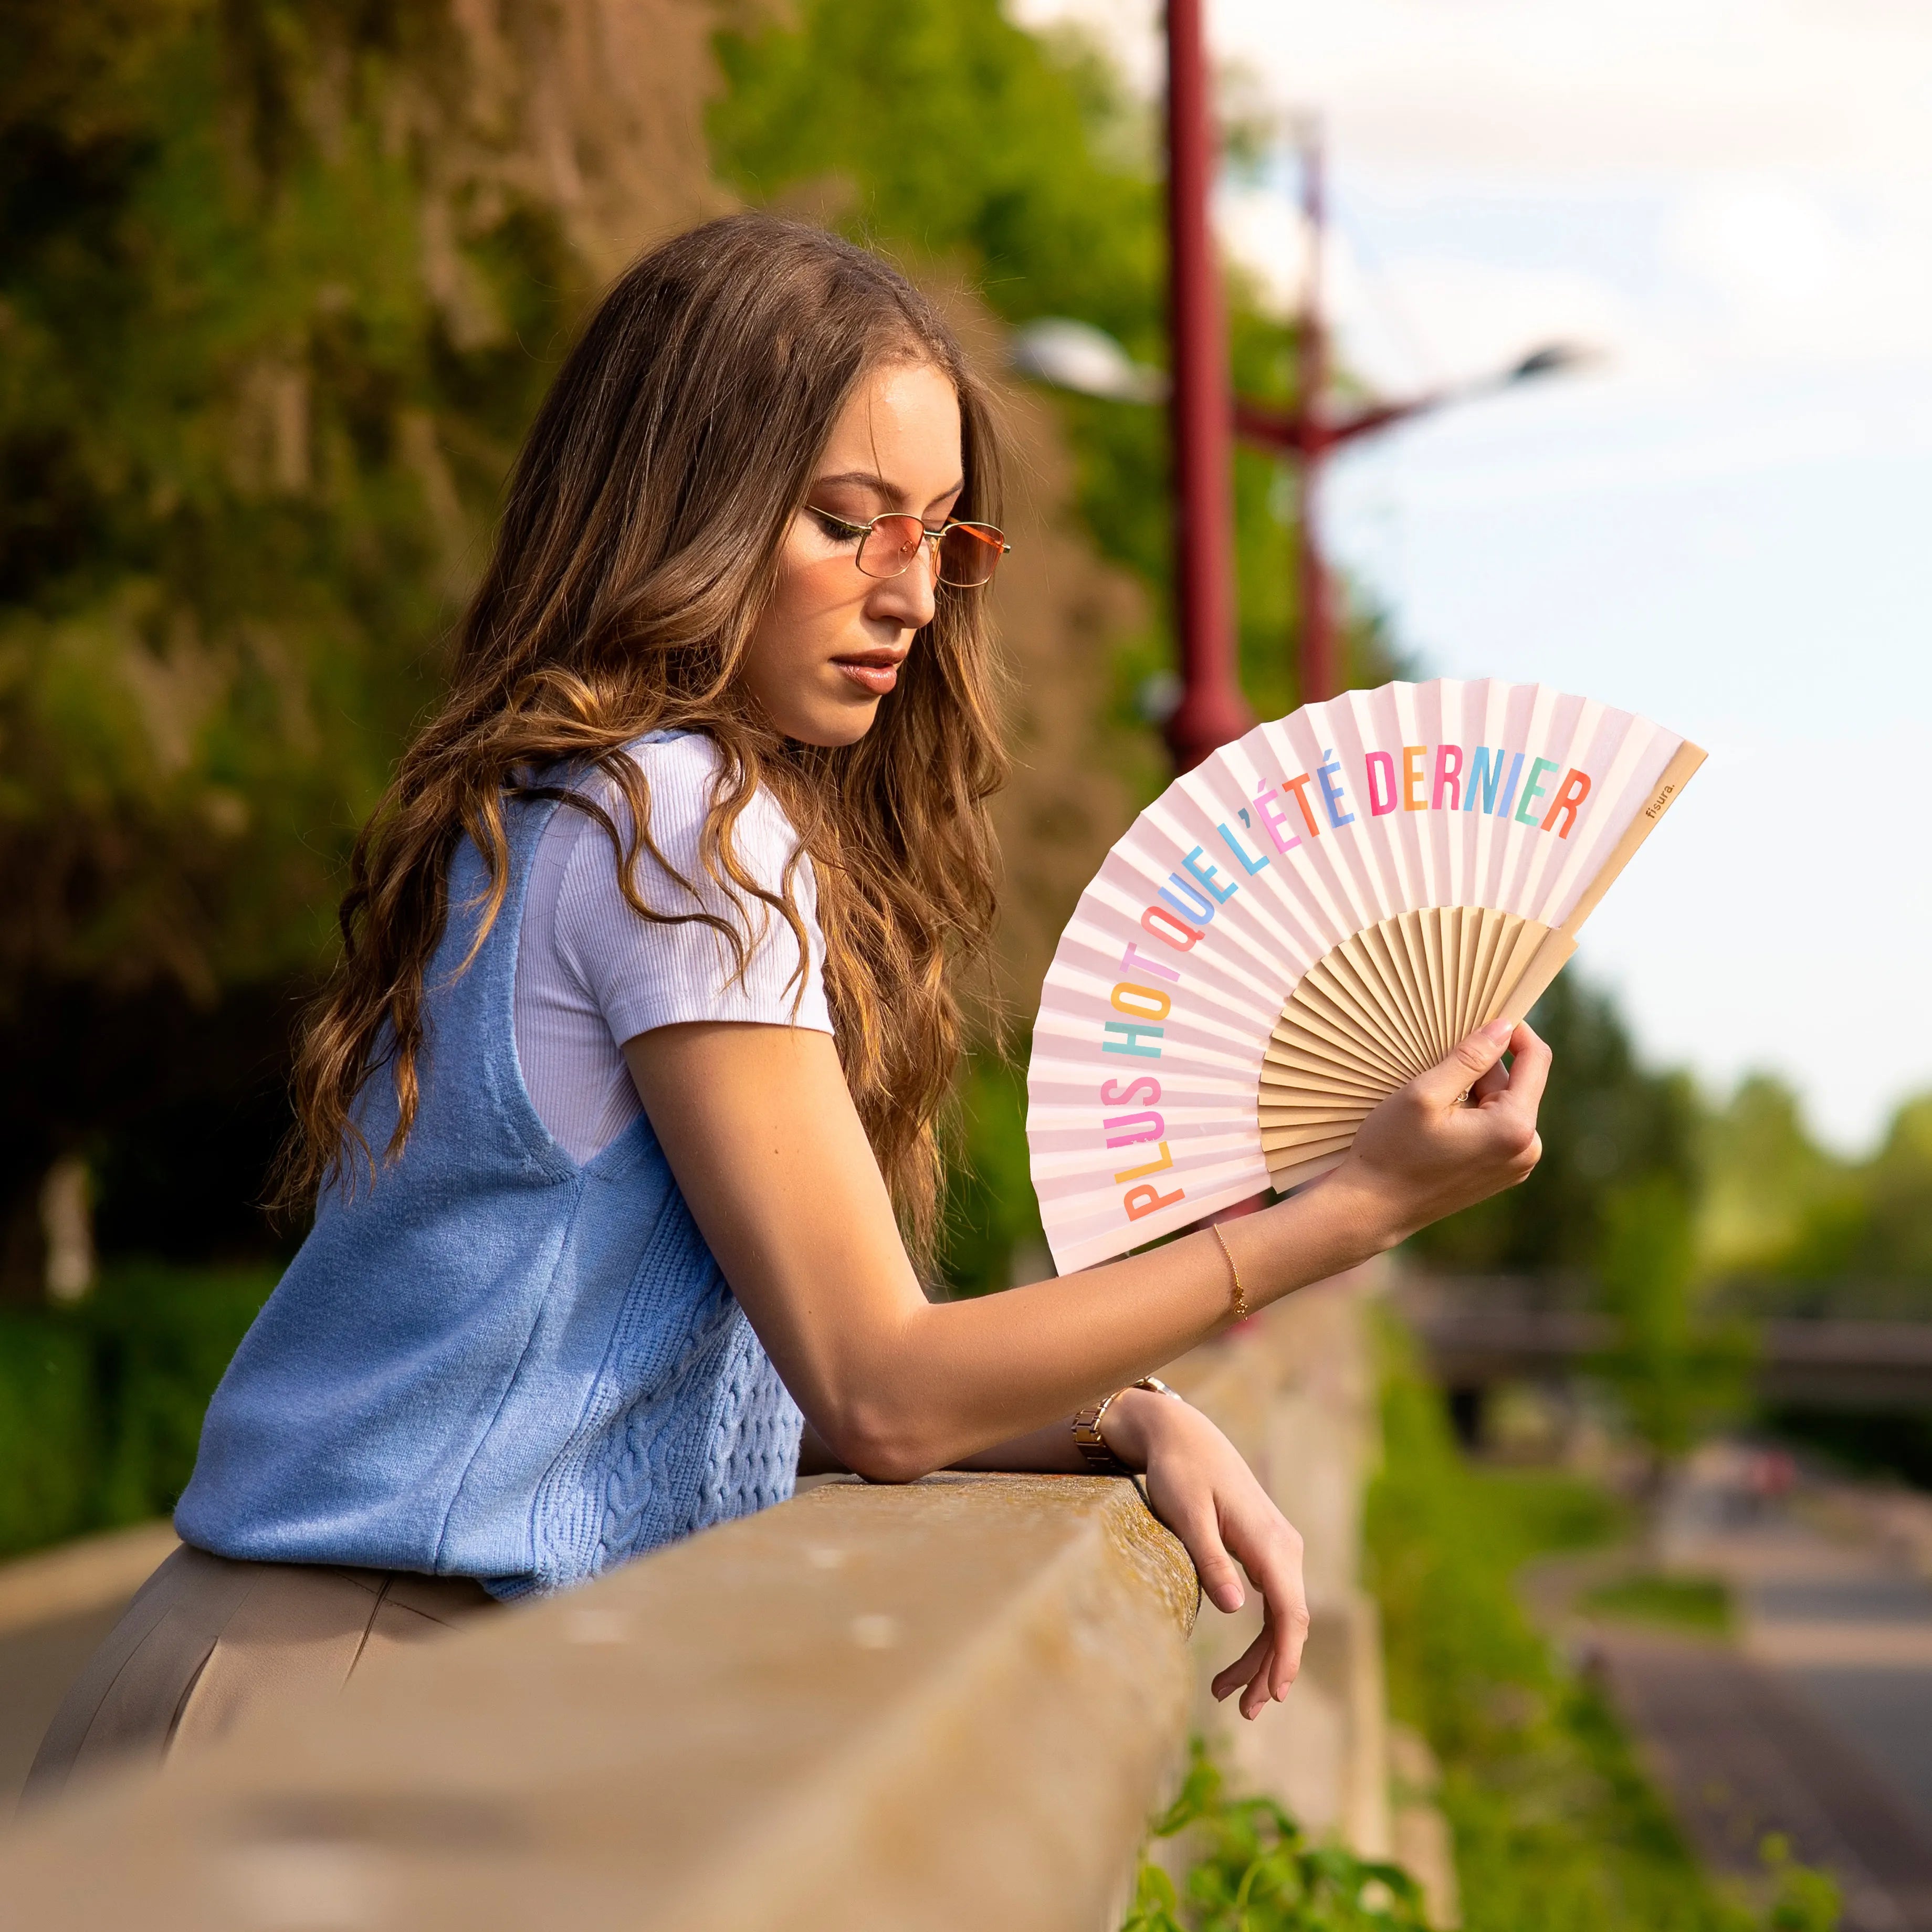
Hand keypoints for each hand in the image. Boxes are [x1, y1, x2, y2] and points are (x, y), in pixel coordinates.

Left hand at [1101, 1389, 1308, 1720]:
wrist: (1184, 1435)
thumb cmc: (1180, 1472)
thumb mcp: (1187, 1514)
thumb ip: (1211, 1559)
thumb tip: (1235, 1609)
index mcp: (1270, 1541)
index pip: (1289, 1612)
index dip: (1285, 1656)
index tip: (1274, 1694)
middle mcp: (1284, 1547)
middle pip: (1288, 1622)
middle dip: (1270, 1669)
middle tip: (1243, 1710)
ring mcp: (1278, 1549)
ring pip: (1281, 1616)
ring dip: (1261, 1658)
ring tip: (1227, 1695)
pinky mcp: (1265, 1551)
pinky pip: (1273, 1602)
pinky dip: (1259, 1635)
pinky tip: (1237, 1662)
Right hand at [1326, 1017, 1549, 1247]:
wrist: (1372, 1208)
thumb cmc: (1392, 1150)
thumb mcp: (1425, 1093)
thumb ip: (1469, 1057)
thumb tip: (1503, 1026)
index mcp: (1514, 1128)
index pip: (1535, 1060)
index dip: (1515, 1030)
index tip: (1486, 1014)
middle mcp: (1527, 1150)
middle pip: (1516, 1083)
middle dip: (1481, 1068)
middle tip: (1434, 1068)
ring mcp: (1516, 1166)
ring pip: (1504, 1104)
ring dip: (1474, 1092)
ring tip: (1431, 1104)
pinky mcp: (1501, 1174)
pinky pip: (1497, 1127)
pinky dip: (1473, 1114)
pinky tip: (1439, 1123)